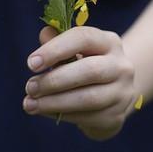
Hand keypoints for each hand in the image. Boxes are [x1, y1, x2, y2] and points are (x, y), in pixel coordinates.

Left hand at [23, 26, 138, 140]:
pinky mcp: (116, 116)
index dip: (56, 50)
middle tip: (30, 87)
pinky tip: (46, 111)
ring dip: (55, 102)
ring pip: (88, 98)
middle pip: (90, 71)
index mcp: (109, 42)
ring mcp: (122, 93)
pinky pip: (87, 118)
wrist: (113, 94)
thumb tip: (45, 33)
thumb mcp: (74, 50)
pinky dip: (62, 115)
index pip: (84, 38)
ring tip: (30, 103)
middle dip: (54, 80)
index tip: (31, 63)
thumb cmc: (86, 65)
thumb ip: (58, 41)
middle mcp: (121, 66)